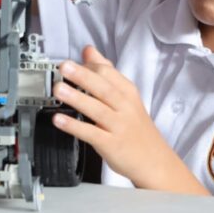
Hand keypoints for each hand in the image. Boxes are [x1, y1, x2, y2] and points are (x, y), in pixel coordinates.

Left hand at [51, 46, 179, 187]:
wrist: (155, 161)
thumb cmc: (137, 127)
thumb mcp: (127, 97)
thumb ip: (107, 73)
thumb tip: (88, 51)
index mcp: (128, 92)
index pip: (109, 73)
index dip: (89, 66)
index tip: (72, 60)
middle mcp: (125, 107)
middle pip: (103, 88)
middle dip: (83, 76)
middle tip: (64, 67)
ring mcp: (119, 126)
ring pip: (97, 109)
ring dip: (77, 98)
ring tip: (58, 90)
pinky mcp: (112, 145)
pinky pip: (91, 133)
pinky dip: (74, 126)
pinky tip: (59, 120)